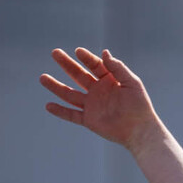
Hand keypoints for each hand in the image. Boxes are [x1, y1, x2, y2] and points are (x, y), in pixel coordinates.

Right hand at [40, 47, 156, 149]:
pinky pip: (72, 115)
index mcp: (109, 80)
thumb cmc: (140, 106)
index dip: (87, 58)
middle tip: (54, 52)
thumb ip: (118, 68)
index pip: (95, 65)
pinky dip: (60, 111)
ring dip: (56, 86)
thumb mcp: (132, 83)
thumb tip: (104, 52)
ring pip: (70, 94)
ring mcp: (92, 105)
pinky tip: (48, 105)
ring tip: (42, 77)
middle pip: (78, 75)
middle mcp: (98, 91)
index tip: (78, 51)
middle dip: (66, 64)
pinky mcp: (89, 120)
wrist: (140, 131)